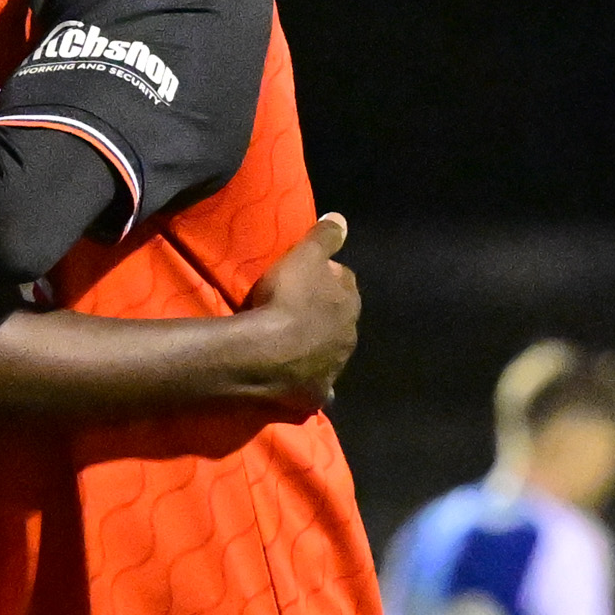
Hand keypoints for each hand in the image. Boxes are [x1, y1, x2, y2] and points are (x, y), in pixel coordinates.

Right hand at [233, 215, 361, 402]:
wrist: (264, 354)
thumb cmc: (286, 300)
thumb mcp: (305, 256)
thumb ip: (325, 237)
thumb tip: (341, 219)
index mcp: (350, 304)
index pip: (345, 282)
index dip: (326, 276)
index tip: (306, 275)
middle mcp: (349, 338)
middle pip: (339, 320)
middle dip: (324, 314)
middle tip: (296, 308)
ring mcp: (332, 369)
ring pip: (328, 354)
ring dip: (316, 347)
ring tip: (291, 342)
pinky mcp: (314, 395)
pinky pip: (314, 387)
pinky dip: (307, 382)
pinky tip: (295, 380)